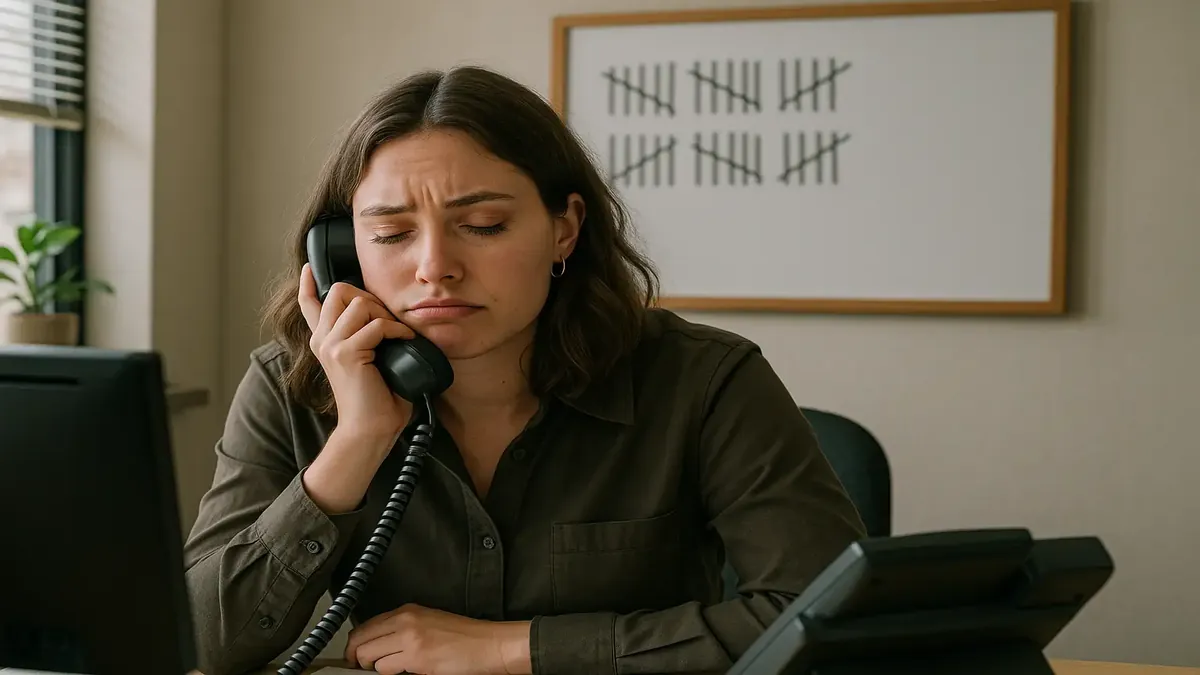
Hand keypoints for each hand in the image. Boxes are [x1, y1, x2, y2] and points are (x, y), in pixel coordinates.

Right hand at [298, 263, 414, 439]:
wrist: (369, 430)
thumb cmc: (376, 399)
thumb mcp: (369, 361)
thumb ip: (366, 338)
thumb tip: (385, 317)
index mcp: (324, 341)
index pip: (309, 304)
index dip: (309, 284)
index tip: (309, 268)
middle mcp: (322, 339)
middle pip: (339, 290)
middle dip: (369, 297)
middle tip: (387, 320)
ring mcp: (331, 345)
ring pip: (358, 302)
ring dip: (384, 313)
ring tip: (397, 333)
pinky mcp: (345, 353)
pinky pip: (377, 324)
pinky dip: (396, 329)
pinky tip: (405, 341)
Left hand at [344, 604, 531, 674]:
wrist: (488, 645)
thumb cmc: (464, 636)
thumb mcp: (429, 621)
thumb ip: (403, 627)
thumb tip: (377, 643)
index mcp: (407, 611)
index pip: (365, 626)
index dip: (355, 644)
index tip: (355, 655)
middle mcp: (405, 622)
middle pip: (360, 642)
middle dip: (357, 658)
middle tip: (362, 668)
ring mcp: (409, 640)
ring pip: (368, 657)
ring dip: (375, 668)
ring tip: (390, 669)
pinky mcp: (416, 659)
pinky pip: (385, 669)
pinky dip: (388, 674)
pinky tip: (404, 671)